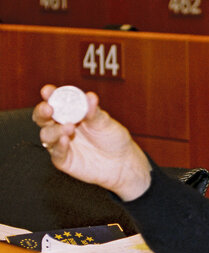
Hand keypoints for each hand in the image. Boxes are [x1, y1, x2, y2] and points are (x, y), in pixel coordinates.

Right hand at [33, 84, 150, 200]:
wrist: (122, 161)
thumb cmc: (113, 138)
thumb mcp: (105, 122)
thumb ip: (95, 112)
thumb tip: (90, 97)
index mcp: (71, 113)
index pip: (56, 102)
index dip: (50, 95)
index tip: (48, 90)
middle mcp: (62, 127)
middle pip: (43, 118)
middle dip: (42, 112)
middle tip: (48, 109)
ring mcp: (61, 143)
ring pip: (47, 135)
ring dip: (55, 130)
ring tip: (69, 127)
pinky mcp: (64, 160)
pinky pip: (57, 153)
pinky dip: (59, 146)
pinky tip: (64, 140)